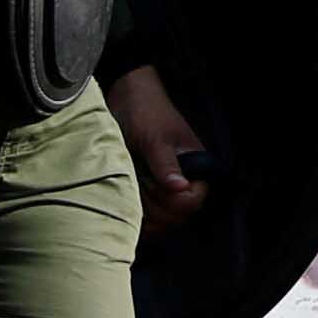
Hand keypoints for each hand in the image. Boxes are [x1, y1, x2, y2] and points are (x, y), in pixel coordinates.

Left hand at [107, 62, 212, 242]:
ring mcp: (164, 188)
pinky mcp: (146, 191)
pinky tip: (122, 196)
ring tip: (127, 185)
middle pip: (176, 216)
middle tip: (137, 183)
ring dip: (141, 210)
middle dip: (154, 207)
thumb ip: (166, 165)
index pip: (193, 201)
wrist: (124, 98)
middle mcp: (183, 181)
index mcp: (196, 167)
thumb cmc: (145, 112)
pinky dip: (133, 212)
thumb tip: (181, 188)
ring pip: (159, 219)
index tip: (152, 185)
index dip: (172, 201)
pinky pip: (145, 215)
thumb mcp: (154, 138)